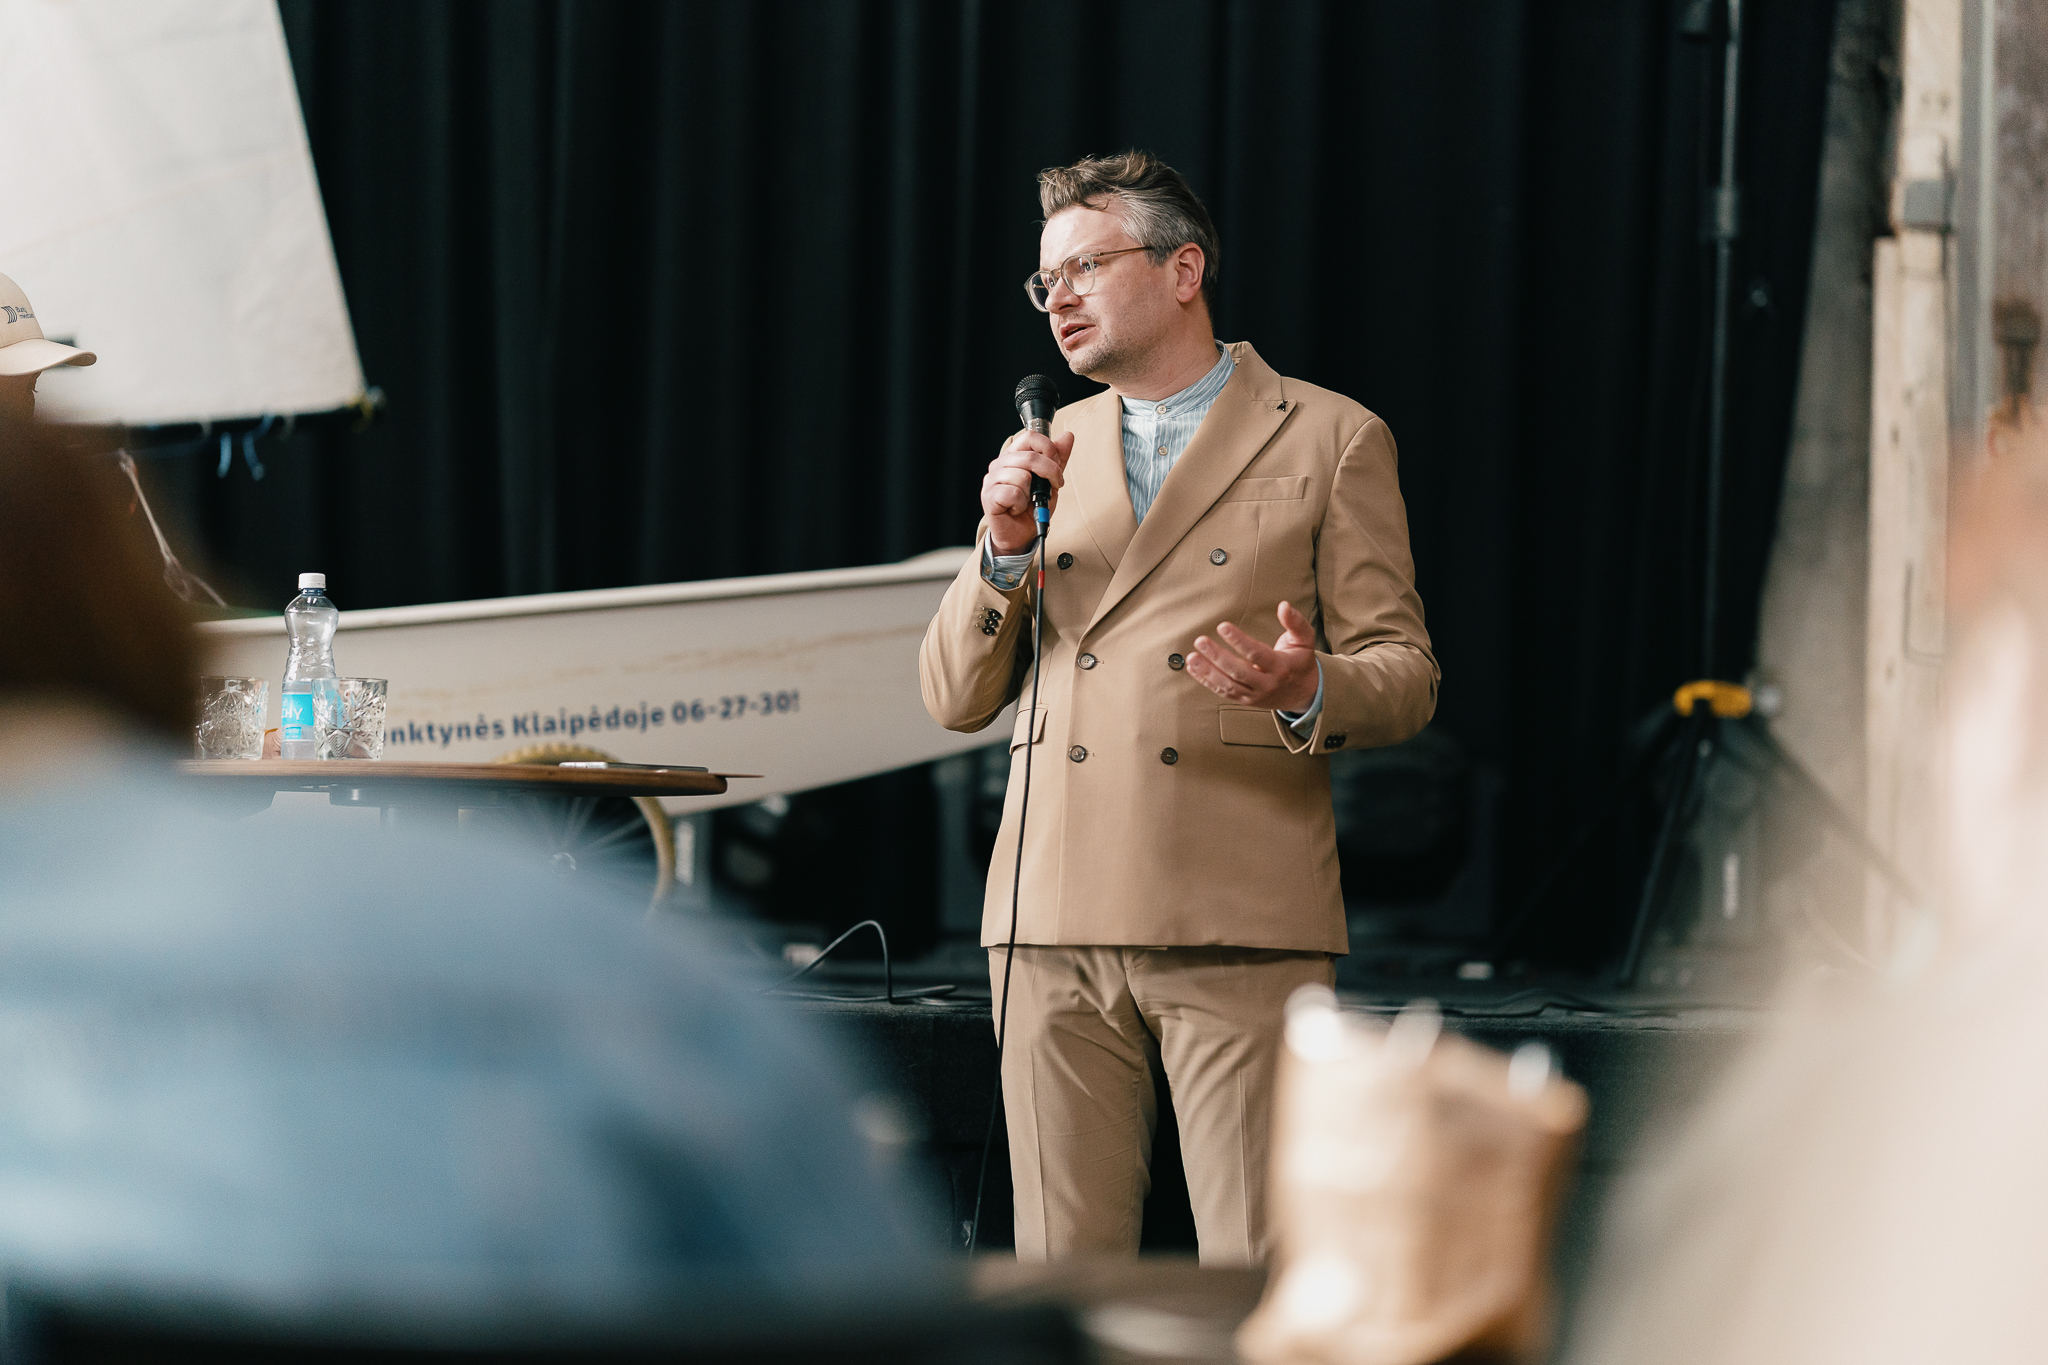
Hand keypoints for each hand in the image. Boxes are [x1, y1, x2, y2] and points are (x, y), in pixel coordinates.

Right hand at [981, 429, 1074, 553]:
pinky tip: (1016, 508)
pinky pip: (1013, 493)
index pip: (1030, 437)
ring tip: (1026, 500)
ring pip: (1022, 476)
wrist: (1021, 535)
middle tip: (1051, 487)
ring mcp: (992, 479)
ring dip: (1031, 493)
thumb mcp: (1051, 481)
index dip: (1049, 450)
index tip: (1057, 467)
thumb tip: (1067, 436)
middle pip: (1030, 456)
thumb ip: (1058, 459)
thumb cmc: (1032, 507)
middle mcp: (1000, 463)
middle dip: (1049, 473)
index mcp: (1014, 455)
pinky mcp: (989, 496)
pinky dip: (1020, 504)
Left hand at [1187, 601, 1319, 711]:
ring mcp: (1255, 694)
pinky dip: (1206, 681)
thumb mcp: (1305, 640)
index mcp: (1281, 667)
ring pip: (1228, 685)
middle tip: (1200, 641)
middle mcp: (1267, 683)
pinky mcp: (1246, 700)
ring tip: (1191, 657)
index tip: (1222, 626)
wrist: (1303, 693)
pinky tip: (1193, 668)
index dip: (1239, 640)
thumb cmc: (1300, 661)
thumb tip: (1283, 605)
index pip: (1257, 654)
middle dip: (1218, 656)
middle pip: (1239, 671)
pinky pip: (1223, 692)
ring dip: (1208, 672)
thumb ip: (1295, 622)